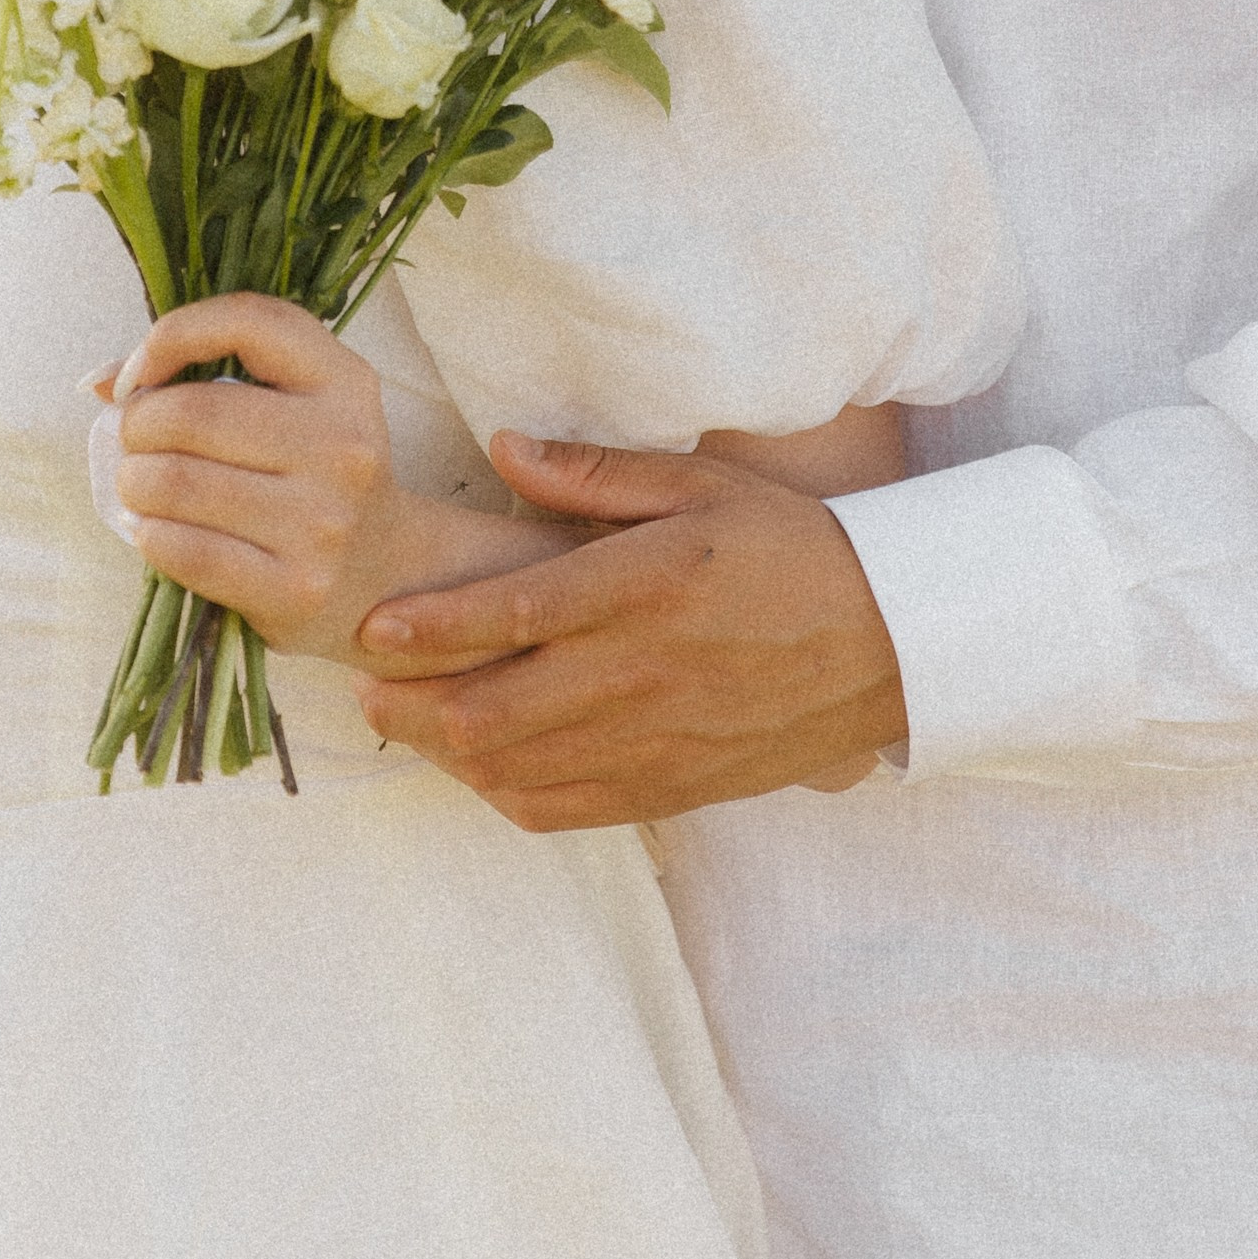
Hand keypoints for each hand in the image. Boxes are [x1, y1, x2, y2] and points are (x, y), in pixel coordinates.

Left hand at [105, 295, 433, 663]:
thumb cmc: (310, 473)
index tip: (141, 375)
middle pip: (190, 415)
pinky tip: (157, 531)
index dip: (172, 336)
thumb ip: (208, 373)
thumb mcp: (293, 404)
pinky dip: (148, 536)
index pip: (246, 322)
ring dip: (133, 484)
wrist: (382, 572)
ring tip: (143, 488)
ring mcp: (323, 523)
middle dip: (136, 426)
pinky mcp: (294, 588)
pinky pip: (181, 549)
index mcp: (344, 383)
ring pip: (173, 483)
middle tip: (136, 444)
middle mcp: (343, 448)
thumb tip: (101, 384)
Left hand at [352, 437, 904, 829]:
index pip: (513, 613)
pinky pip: (564, 809)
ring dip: (447, 752)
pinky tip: (478, 768)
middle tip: (366, 686)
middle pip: (493, 709)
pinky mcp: (672, 787)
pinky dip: (504, 794)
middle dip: (412, 704)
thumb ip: (594, 473)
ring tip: (407, 723)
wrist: (891, 642)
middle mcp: (642, 673)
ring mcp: (655, 741)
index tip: (374, 628)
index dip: (432, 626)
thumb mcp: (701, 484)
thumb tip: (502, 450)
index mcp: (646, 587)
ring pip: (517, 768)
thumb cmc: (790, 548)